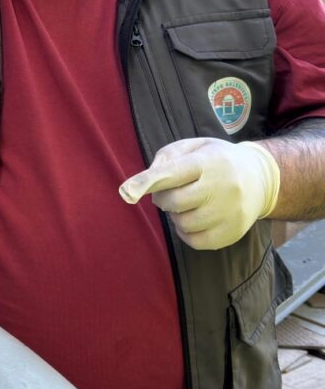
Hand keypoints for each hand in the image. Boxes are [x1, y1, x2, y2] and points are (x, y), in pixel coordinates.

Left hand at [118, 138, 280, 249]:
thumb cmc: (216, 160)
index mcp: (209, 162)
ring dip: (176, 215)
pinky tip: (193, 219)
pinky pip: (196, 242)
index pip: (172, 174)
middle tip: (170, 193)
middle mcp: (223, 187)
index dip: (146, 182)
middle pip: (174, 202)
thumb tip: (147, 181)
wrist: (262, 178)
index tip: (126, 192)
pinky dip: (186, 233)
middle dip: (164, 198)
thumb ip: (166, 158)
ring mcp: (231, 212)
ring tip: (187, 204)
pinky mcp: (233, 232)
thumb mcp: (194, 146)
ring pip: (183, 223)